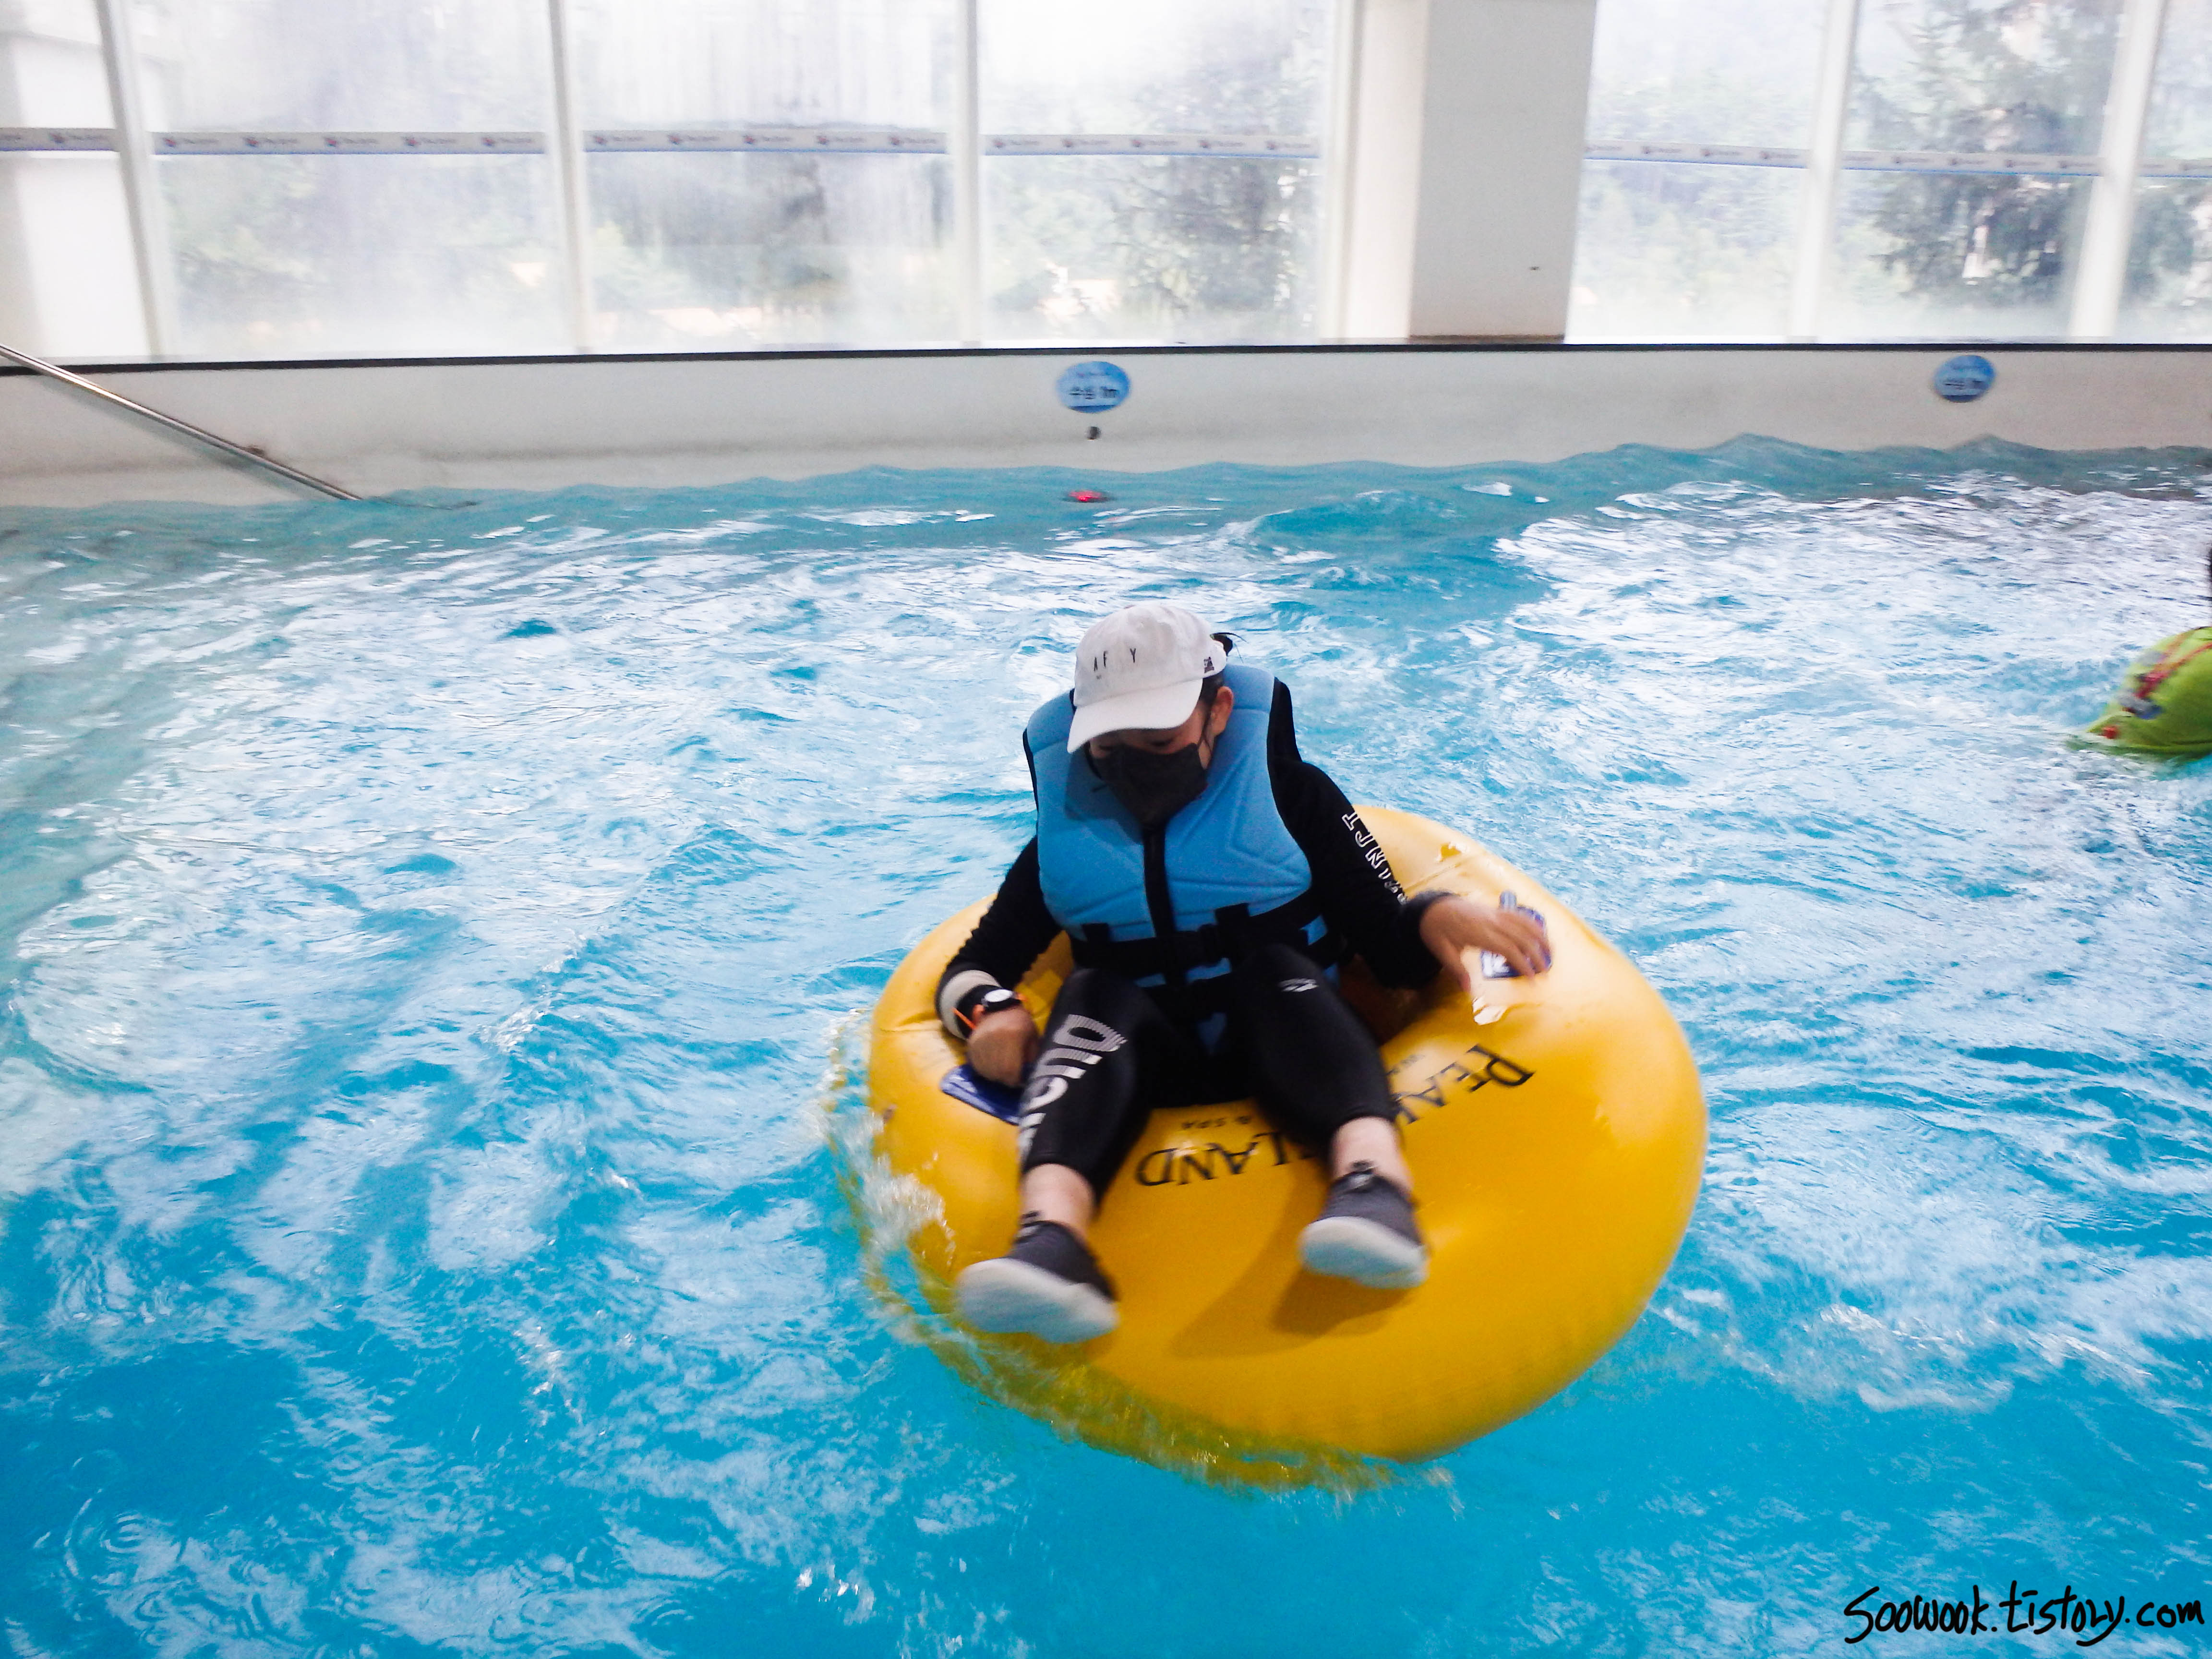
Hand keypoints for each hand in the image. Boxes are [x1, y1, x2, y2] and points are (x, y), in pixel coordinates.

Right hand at [966, 1005, 1039, 1086]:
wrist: (1001, 1007)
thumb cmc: (1021, 1023)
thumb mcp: (1033, 1037)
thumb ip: (1031, 1057)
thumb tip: (1026, 1075)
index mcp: (1012, 1036)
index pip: (1010, 1069)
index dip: (1015, 1080)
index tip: (1020, 1081)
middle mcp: (993, 1038)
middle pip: (997, 1072)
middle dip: (1005, 1079)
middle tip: (1011, 1078)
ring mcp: (980, 1041)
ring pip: (985, 1070)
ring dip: (994, 1075)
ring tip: (1002, 1072)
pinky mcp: (971, 1043)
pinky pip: (975, 1064)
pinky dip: (984, 1069)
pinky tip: (992, 1067)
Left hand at [1418, 894, 1550, 994]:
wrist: (1433, 907)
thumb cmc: (1436, 930)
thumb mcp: (1441, 951)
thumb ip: (1456, 970)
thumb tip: (1467, 990)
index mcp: (1479, 933)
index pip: (1507, 948)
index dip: (1522, 963)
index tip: (1532, 978)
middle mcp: (1491, 922)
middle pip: (1521, 937)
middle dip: (1536, 954)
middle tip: (1545, 972)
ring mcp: (1495, 914)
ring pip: (1525, 923)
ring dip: (1540, 937)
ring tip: (1551, 953)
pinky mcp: (1496, 910)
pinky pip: (1519, 914)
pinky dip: (1533, 924)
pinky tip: (1540, 934)